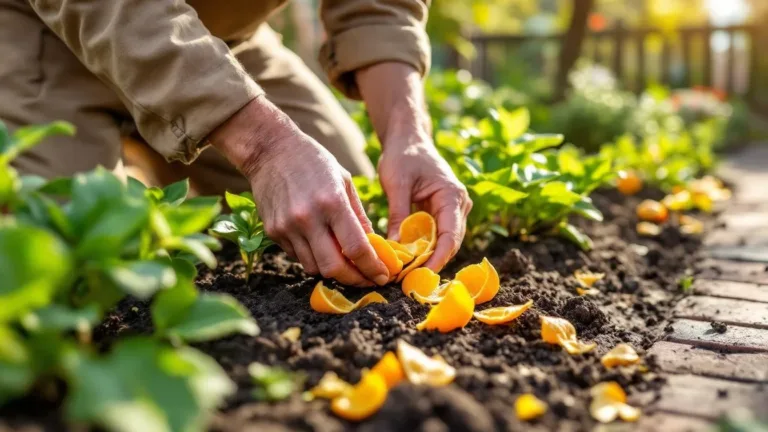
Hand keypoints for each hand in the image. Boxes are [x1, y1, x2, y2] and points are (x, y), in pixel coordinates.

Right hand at [209, 97, 389, 286]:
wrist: (270, 150)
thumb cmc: (313, 161)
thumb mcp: (344, 181)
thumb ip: (359, 216)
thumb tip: (373, 247)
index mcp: (332, 202)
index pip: (356, 248)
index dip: (373, 268)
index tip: (383, 276)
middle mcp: (308, 218)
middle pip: (334, 268)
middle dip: (355, 280)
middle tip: (367, 279)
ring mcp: (287, 227)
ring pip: (314, 268)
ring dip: (334, 272)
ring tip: (347, 266)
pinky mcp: (273, 232)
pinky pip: (297, 257)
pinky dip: (314, 259)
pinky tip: (322, 248)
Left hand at [378, 134, 470, 271]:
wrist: (408, 140)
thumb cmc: (403, 156)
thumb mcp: (397, 184)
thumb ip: (398, 214)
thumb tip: (395, 247)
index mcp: (452, 195)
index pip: (450, 235)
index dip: (438, 258)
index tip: (421, 273)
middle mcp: (459, 204)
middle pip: (450, 242)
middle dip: (432, 262)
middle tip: (410, 280)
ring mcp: (454, 209)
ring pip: (445, 242)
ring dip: (429, 257)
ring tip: (408, 274)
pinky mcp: (444, 212)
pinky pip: (438, 235)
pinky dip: (426, 247)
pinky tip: (411, 260)